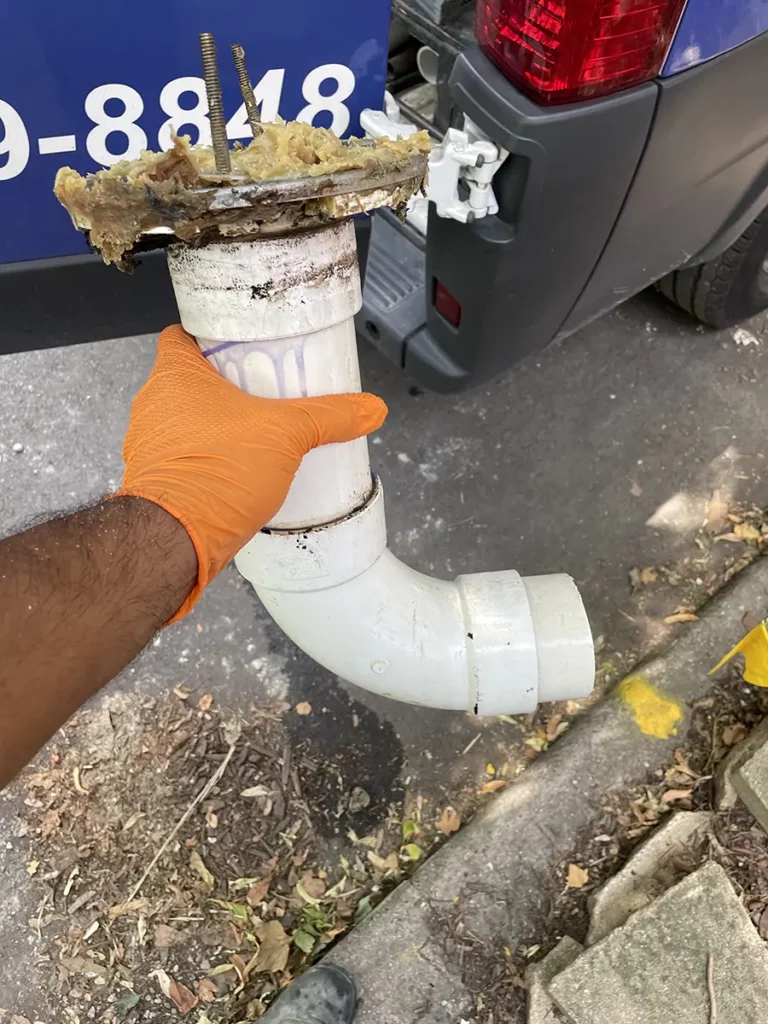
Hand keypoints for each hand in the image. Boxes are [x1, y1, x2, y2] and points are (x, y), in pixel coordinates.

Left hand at [116, 325, 386, 620]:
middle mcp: (152, 405)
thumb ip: (331, 417)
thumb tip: (369, 408)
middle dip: (226, 386)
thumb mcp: (287, 435)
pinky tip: (239, 472)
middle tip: (264, 391)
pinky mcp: (155, 482)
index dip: (214, 337)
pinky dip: (208, 461)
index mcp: (174, 375)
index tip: (244, 347)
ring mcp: (149, 445)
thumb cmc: (213, 475)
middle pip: (189, 380)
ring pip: (185, 422)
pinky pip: (183, 459)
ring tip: (257, 435)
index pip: (184, 335)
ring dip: (216, 426)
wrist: (174, 541)